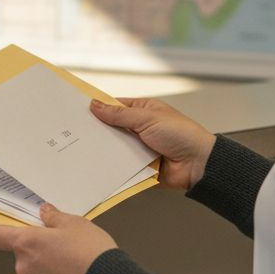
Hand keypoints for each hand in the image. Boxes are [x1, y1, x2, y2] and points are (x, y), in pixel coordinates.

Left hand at [0, 203, 116, 273]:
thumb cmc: (90, 252)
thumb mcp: (75, 223)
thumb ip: (54, 217)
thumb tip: (45, 212)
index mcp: (27, 243)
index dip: (1, 232)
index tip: (11, 230)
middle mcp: (25, 267)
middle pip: (22, 256)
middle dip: (37, 251)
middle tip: (60, 246)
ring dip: (47, 269)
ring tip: (72, 265)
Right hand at [90, 98, 215, 190]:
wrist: (198, 164)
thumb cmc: (181, 134)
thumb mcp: (147, 118)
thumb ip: (119, 114)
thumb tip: (95, 105)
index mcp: (143, 111)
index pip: (115, 107)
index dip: (98, 108)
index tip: (79, 111)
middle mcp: (140, 129)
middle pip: (112, 129)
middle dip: (98, 132)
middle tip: (75, 134)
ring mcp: (139, 149)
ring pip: (114, 149)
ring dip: (104, 151)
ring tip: (82, 152)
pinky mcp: (139, 167)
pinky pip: (121, 167)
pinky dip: (113, 168)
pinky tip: (98, 168)